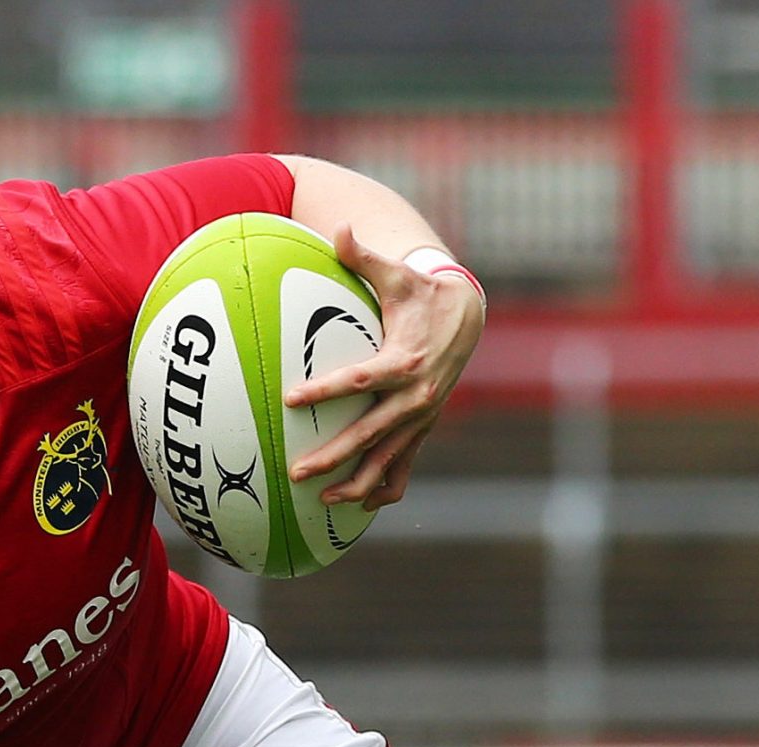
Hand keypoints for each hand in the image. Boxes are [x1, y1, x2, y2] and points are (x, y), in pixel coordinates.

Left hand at [284, 223, 483, 512]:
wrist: (467, 316)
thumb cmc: (421, 293)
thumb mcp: (395, 274)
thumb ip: (363, 256)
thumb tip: (340, 228)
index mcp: (404, 360)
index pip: (359, 380)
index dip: (325, 390)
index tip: (291, 399)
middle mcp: (416, 395)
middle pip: (370, 434)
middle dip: (334, 455)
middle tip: (296, 471)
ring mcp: (422, 417)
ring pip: (389, 461)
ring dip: (357, 483)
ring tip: (322, 500)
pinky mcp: (424, 428)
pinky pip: (405, 466)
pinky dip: (385, 488)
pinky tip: (357, 508)